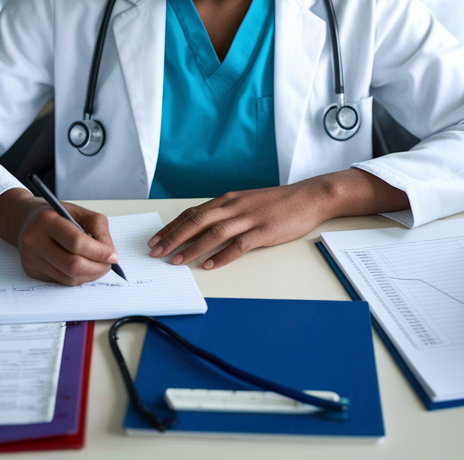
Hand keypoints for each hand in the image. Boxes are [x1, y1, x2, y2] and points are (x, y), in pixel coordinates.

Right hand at [0, 188, 119, 285]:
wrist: (24, 220)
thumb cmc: (55, 215)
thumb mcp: (78, 211)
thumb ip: (99, 228)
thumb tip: (110, 254)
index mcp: (47, 220)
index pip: (77, 242)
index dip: (99, 252)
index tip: (113, 256)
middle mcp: (35, 240)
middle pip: (73, 265)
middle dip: (97, 268)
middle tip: (109, 264)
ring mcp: (31, 258)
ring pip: (69, 278)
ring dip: (90, 275)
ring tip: (98, 265)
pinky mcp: (31, 271)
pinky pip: (62, 281)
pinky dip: (78, 277)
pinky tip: (82, 267)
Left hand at [147, 169, 407, 269]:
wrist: (308, 197)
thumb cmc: (277, 203)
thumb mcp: (245, 202)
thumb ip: (225, 213)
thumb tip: (201, 228)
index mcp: (227, 199)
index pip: (192, 213)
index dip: (172, 227)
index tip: (155, 239)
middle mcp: (233, 206)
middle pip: (196, 222)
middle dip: (173, 237)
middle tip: (156, 252)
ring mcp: (248, 218)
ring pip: (213, 233)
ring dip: (192, 248)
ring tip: (176, 261)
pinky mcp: (263, 231)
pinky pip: (238, 245)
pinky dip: (222, 255)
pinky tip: (210, 265)